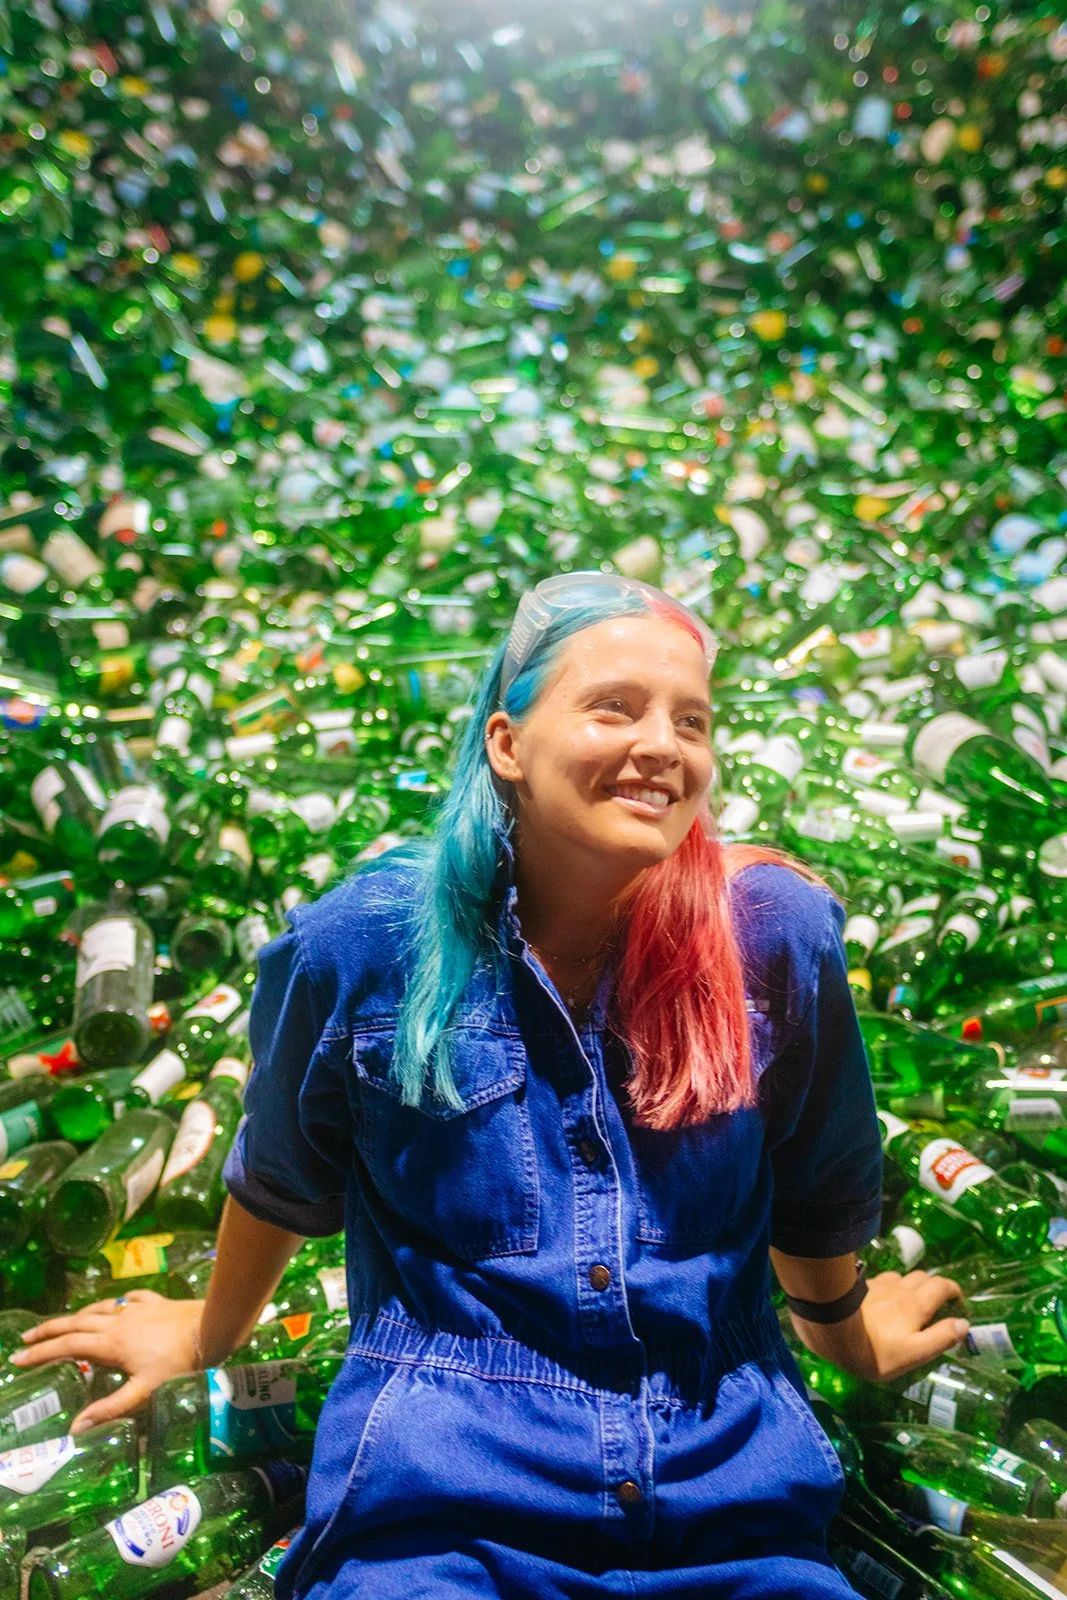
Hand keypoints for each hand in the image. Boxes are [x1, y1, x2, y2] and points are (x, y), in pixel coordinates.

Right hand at [8, 1291, 204, 1433]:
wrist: (211, 1329)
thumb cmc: (180, 1363)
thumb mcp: (144, 1392)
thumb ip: (111, 1408)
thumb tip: (76, 1428)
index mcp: (111, 1344)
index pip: (67, 1347)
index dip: (41, 1353)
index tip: (17, 1358)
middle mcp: (118, 1321)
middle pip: (76, 1323)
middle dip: (49, 1331)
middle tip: (27, 1338)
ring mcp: (137, 1309)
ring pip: (99, 1308)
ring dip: (77, 1315)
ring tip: (65, 1322)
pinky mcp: (156, 1302)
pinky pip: (130, 1299)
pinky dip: (117, 1302)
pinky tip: (118, 1304)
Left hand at [795, 1269, 968, 1384]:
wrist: (833, 1333)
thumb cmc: (877, 1351)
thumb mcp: (915, 1353)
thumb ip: (940, 1338)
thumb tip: (963, 1324)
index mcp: (916, 1304)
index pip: (942, 1286)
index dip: (954, 1290)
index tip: (958, 1300)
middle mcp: (900, 1288)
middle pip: (924, 1277)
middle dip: (934, 1286)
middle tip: (936, 1303)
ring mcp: (879, 1285)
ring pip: (902, 1277)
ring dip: (912, 1284)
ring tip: (910, 1300)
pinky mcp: (862, 1287)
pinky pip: (883, 1280)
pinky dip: (891, 1285)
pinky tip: (884, 1297)